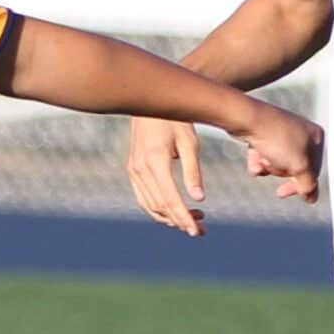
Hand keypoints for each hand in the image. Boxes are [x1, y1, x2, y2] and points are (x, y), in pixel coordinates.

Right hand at [127, 115, 208, 236]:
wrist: (149, 101)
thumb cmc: (175, 119)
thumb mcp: (190, 142)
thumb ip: (193, 171)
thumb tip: (199, 199)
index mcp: (155, 162)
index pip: (170, 199)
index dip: (184, 218)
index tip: (197, 231)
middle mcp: (140, 169)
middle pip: (159, 207)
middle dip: (180, 221)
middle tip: (201, 229)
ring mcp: (133, 171)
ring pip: (149, 206)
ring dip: (170, 217)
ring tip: (193, 220)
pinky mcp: (132, 170)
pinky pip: (144, 197)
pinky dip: (158, 208)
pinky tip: (175, 209)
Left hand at [230, 99, 322, 206]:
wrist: (247, 120)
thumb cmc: (277, 140)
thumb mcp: (298, 166)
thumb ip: (307, 184)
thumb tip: (311, 198)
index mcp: (317, 137)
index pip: (314, 170)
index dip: (300, 185)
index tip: (284, 193)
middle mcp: (302, 133)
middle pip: (295, 167)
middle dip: (281, 173)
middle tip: (275, 187)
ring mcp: (282, 133)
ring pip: (277, 162)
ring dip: (268, 166)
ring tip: (263, 159)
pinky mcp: (264, 134)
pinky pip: (263, 155)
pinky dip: (258, 159)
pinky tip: (253, 155)